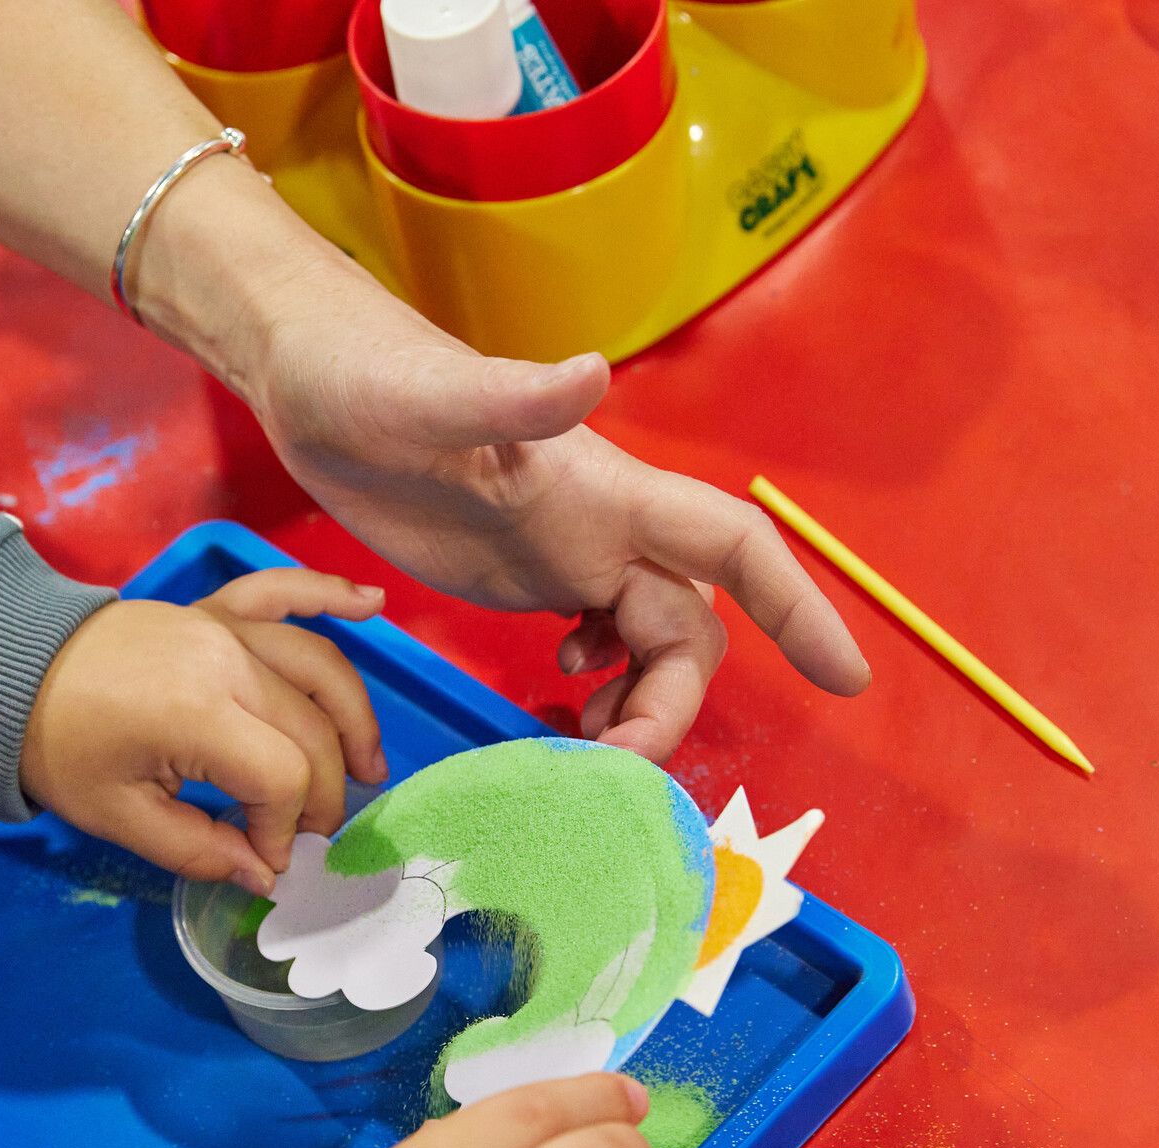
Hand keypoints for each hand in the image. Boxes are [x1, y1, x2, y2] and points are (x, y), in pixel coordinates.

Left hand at [21, 569, 388, 894]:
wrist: (10, 668)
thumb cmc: (59, 747)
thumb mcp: (118, 816)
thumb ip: (198, 850)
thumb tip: (266, 876)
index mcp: (196, 714)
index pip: (281, 777)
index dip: (286, 827)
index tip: (267, 859)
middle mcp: (225, 660)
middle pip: (312, 728)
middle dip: (325, 792)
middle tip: (314, 834)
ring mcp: (223, 626)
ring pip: (318, 665)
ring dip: (355, 716)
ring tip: (370, 766)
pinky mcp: (215, 608)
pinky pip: (282, 590)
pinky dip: (328, 591)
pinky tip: (373, 602)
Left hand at [231, 262, 871, 761]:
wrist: (312, 377)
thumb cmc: (367, 376)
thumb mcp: (431, 398)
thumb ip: (512, 397)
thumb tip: (594, 373)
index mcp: (603, 488)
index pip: (732, 544)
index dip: (798, 607)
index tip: (846, 680)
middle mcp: (603, 523)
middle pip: (688, 629)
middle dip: (674, 702)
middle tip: (613, 763)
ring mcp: (567, 551)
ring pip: (649, 644)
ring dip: (639, 705)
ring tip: (584, 749)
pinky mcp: (527, 574)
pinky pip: (602, 644)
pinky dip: (604, 687)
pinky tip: (560, 706)